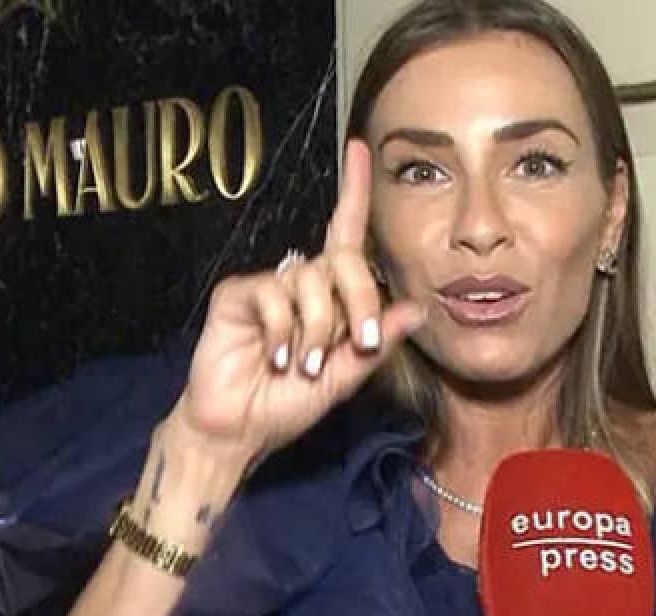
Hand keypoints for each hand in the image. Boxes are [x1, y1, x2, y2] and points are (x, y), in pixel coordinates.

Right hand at [171, 139, 424, 466]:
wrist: (239, 429)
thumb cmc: (287, 402)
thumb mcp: (344, 377)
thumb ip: (378, 344)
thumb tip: (418, 308)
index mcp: (328, 297)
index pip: (346, 236)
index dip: (353, 191)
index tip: (360, 147)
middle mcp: (299, 282)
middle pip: (342, 261)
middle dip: (359, 300)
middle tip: (359, 342)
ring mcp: (267, 286)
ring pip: (310, 282)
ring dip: (316, 331)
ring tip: (303, 365)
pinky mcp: (237, 294)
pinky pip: (273, 295)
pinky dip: (283, 332)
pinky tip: (274, 357)